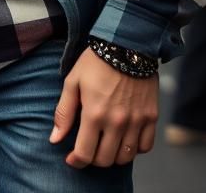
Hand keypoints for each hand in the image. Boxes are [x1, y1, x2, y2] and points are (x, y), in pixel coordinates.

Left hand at [50, 48, 158, 167]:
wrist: (126, 45)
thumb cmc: (95, 62)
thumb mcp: (72, 82)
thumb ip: (64, 113)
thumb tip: (55, 139)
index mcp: (94, 113)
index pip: (85, 153)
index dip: (76, 161)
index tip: (71, 159)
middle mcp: (117, 122)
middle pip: (105, 160)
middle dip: (93, 159)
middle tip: (88, 149)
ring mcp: (136, 121)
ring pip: (126, 157)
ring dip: (113, 156)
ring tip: (105, 144)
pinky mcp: (151, 117)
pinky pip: (145, 147)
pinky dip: (135, 149)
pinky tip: (124, 139)